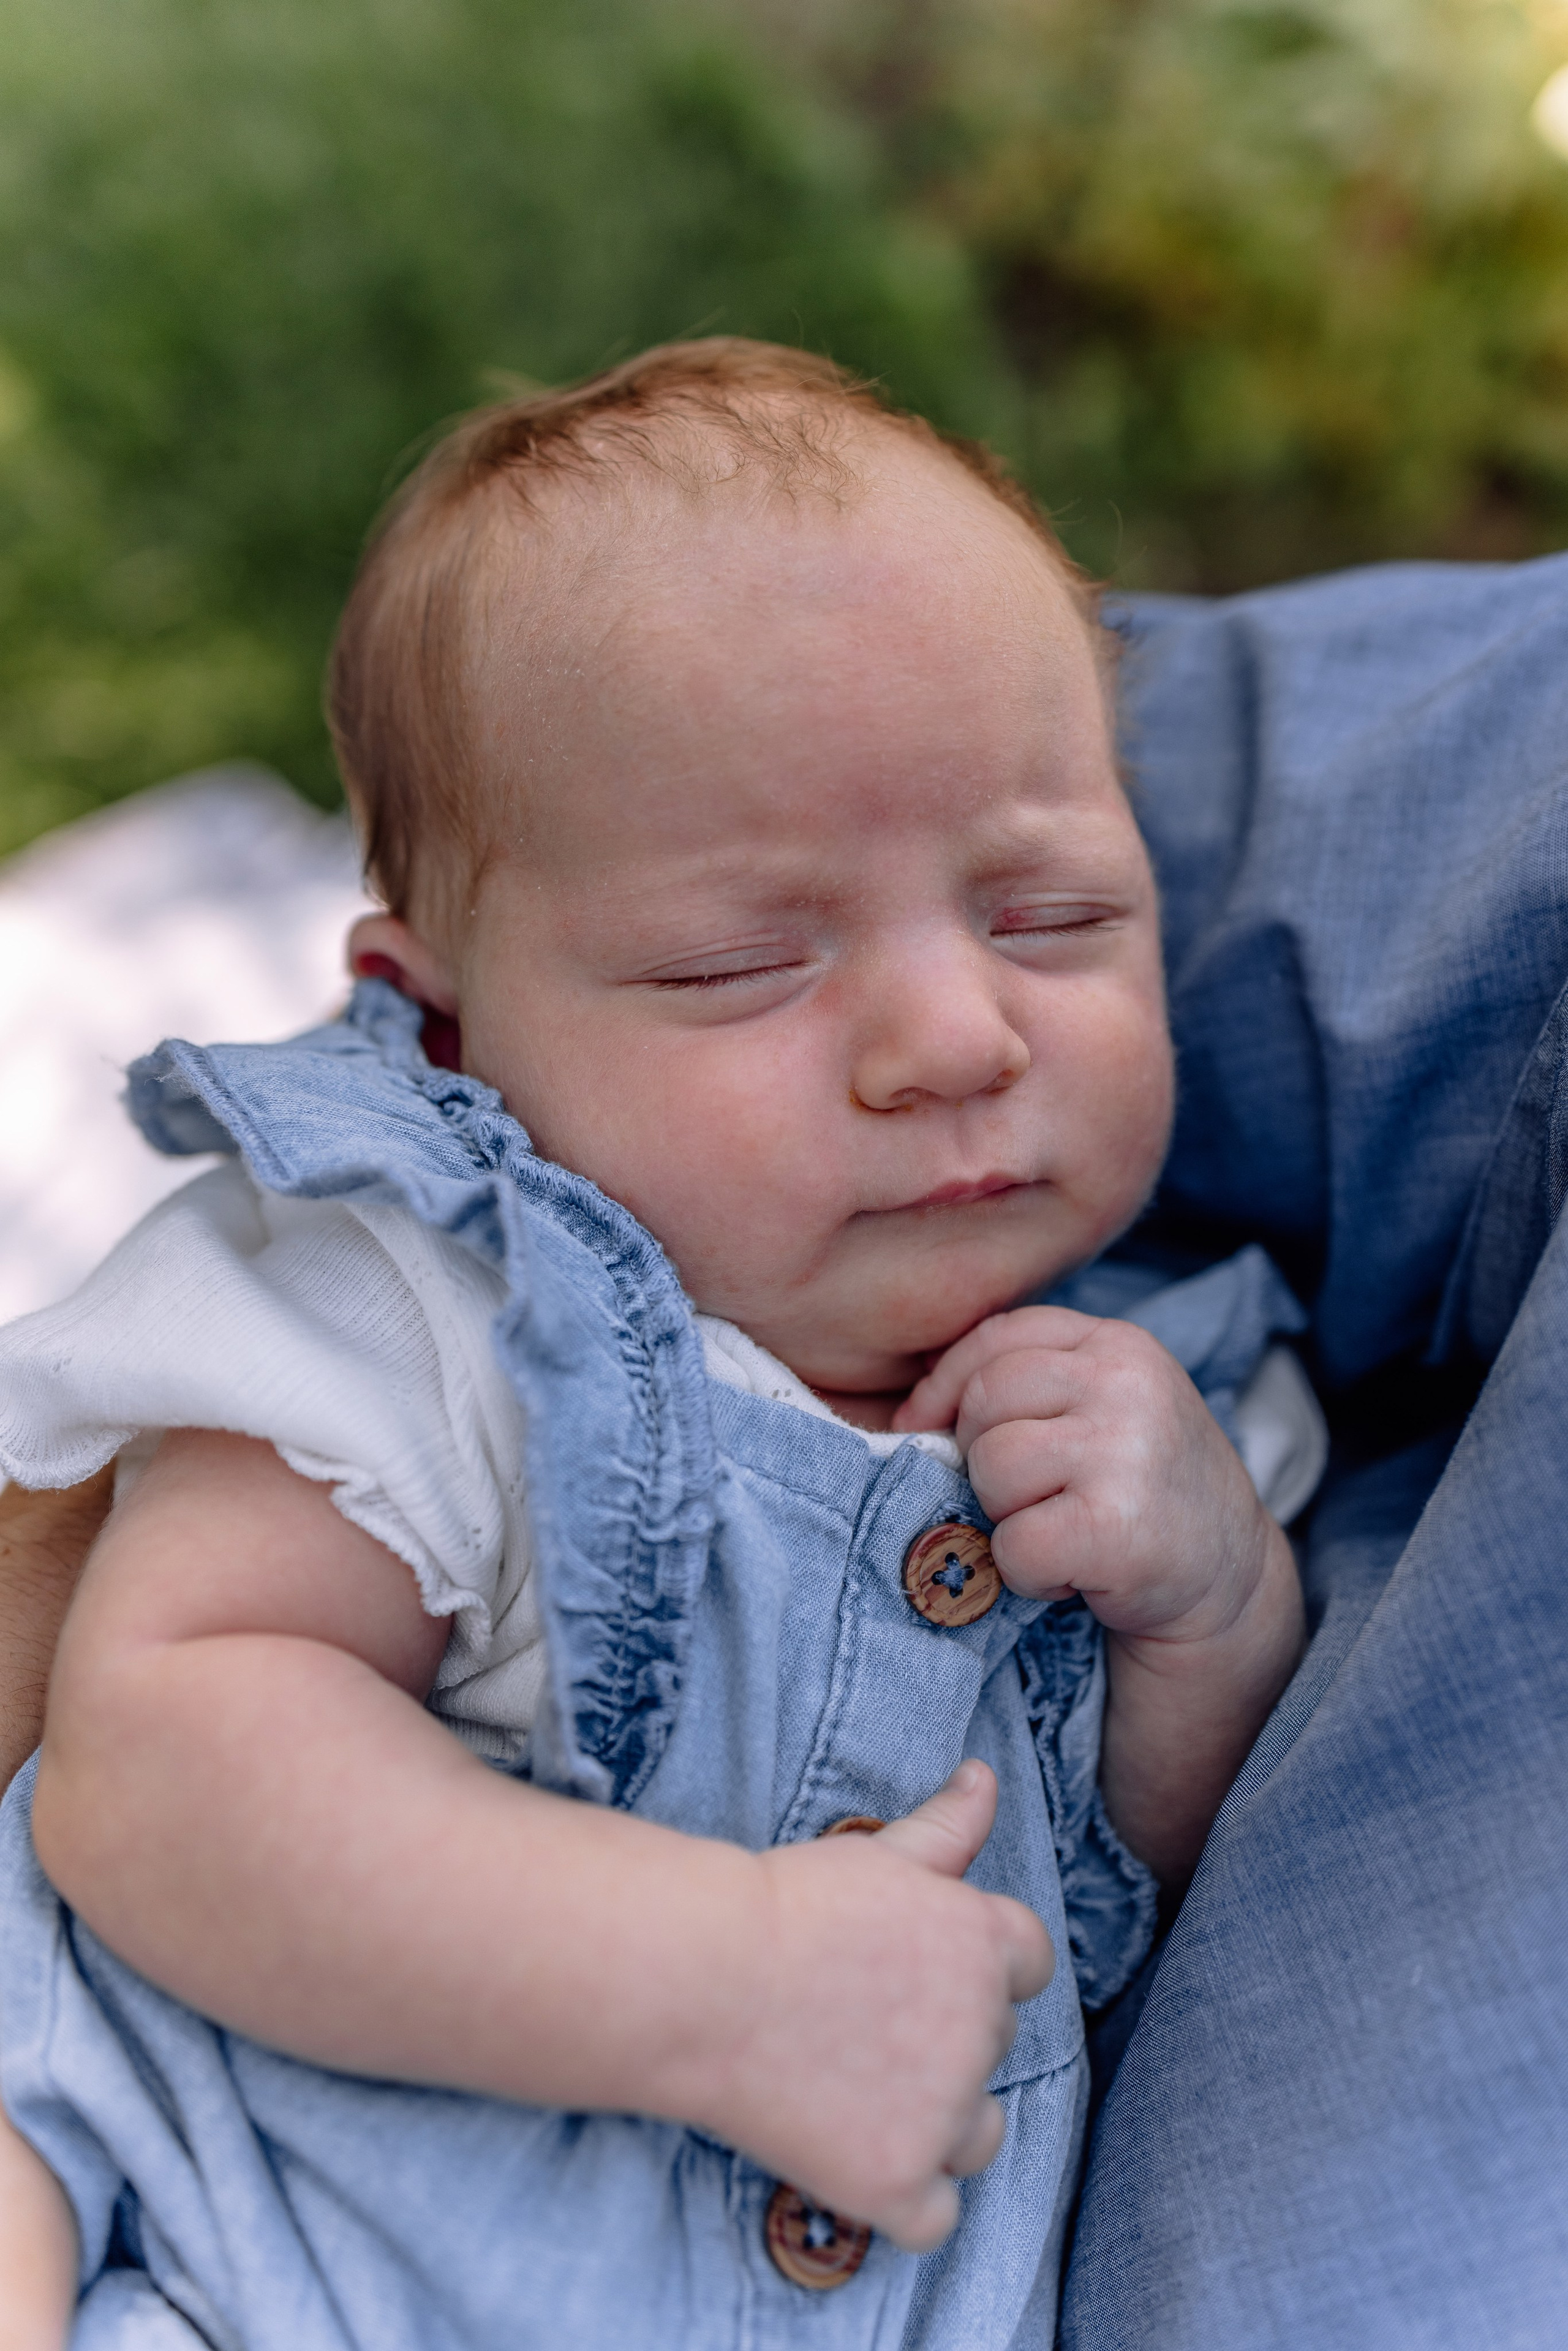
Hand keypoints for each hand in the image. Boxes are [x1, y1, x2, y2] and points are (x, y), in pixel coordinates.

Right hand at [687, 1760, 1051, 2251]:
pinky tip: (853, 2159)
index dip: (975, 1968)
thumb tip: (985, 1777)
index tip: (913, 1969)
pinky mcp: (898, 2182)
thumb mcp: (877, 1854)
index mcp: (987, 1943)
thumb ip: (948, 1826)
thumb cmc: (786, 1902)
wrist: (703, 1975)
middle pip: (994, 2044)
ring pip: (980, 2135)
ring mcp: (944, 2114)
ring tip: (859, 2087)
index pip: (1029, 1964)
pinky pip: (936, 2217)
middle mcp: (982, 2030)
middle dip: (944, 2036)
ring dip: (938, 2121)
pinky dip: (904, 2199)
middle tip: (860, 2018)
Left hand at [894, 1310, 1304, 1883]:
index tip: (929, 1429)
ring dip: (1007, 1517)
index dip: (946, 1386)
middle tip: (1033, 1499)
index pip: (995, 1339)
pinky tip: (1072, 1572)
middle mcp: (1128, 1385)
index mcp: (1119, 1344)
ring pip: (992, 1469)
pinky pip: (1014, 1544)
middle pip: (983, 1403)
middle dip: (984, 1460)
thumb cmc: (1140, 1490)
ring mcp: (1127, 1453)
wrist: (1228, 1585)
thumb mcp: (1101, 1407)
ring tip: (1059, 1531)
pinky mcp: (1117, 1529)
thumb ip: (1024, 1383)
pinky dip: (1027, 1573)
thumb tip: (908, 1411)